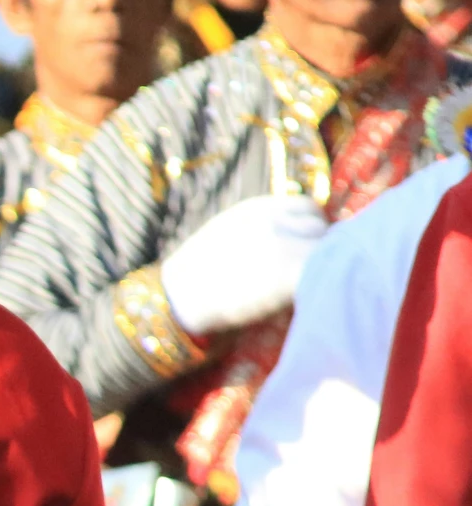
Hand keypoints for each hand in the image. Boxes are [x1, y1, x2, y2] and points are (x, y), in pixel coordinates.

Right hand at [158, 193, 326, 335]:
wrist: (178, 299)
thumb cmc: (196, 275)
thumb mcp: (225, 233)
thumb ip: (257, 227)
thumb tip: (288, 235)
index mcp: (256, 210)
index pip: (307, 206)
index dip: (310, 226)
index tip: (305, 245)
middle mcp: (273, 221)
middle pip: (320, 226)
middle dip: (319, 244)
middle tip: (309, 268)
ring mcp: (283, 244)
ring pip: (328, 248)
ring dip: (323, 263)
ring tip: (307, 282)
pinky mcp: (291, 270)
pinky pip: (324, 270)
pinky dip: (321, 281)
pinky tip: (306, 296)